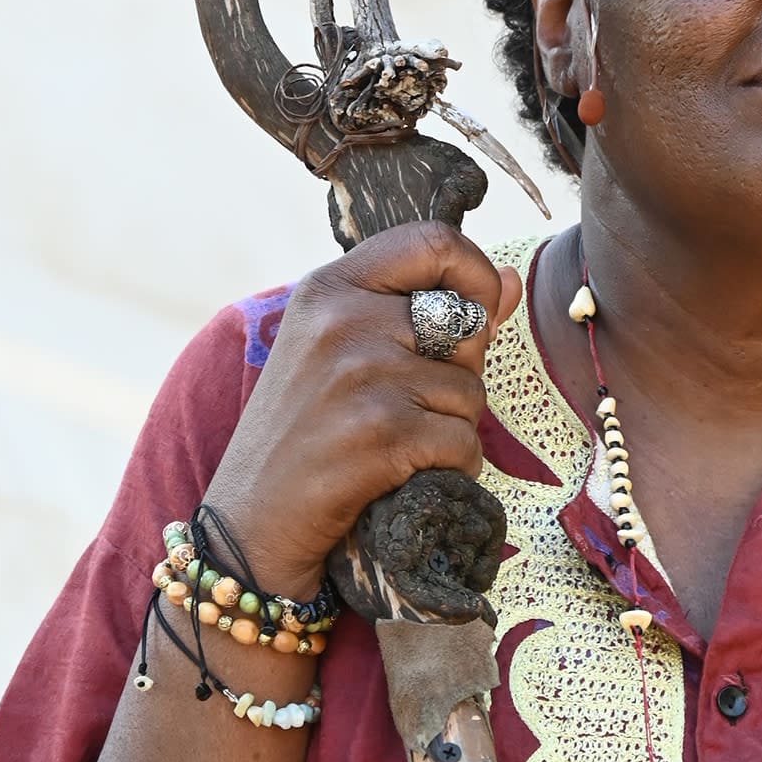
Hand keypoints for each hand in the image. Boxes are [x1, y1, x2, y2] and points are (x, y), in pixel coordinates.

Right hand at [204, 221, 521, 594]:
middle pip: (465, 323)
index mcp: (330, 288)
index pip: (432, 240)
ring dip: (453, 427)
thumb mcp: (347, 353)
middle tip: (412, 405)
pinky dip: (451, 467)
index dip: (474, 271)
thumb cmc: (305, 432)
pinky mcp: (381, 433)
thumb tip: (511, 278)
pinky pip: (463, 441)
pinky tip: (405, 474)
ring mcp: (361, 375)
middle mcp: (342, 321)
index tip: (477, 307)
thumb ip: (430, 312)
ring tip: (398, 444)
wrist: (250, 521)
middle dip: (462, 371)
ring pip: (470, 390)